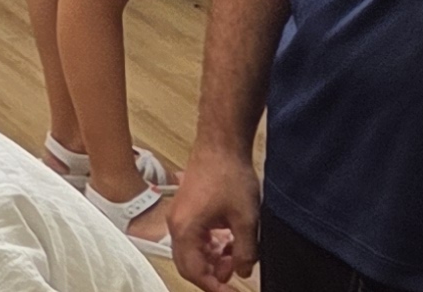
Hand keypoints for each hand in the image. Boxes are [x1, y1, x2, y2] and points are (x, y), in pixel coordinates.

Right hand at [170, 148, 263, 286]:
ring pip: (193, 250)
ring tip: (236, 253)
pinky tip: (229, 239)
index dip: (214, 287)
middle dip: (213, 272)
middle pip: (189, 263)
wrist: (221, 143)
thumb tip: (243, 272)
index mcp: (185, 228)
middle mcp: (176, 223)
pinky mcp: (187, 208)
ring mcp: (180, 215)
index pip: (193, 271)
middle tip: (236, 271)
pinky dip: (211, 244)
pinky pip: (195, 236)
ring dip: (214, 258)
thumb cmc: (229, 174)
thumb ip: (245, 252)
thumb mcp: (246, 219)